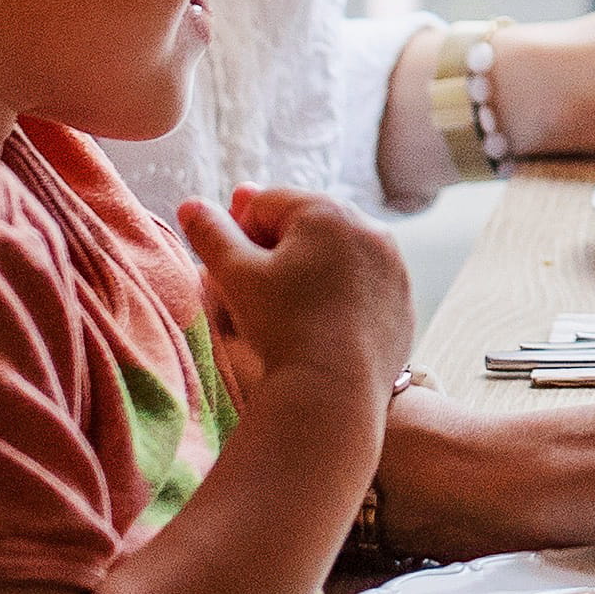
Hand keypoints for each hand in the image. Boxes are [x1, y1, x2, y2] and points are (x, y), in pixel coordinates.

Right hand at [180, 186, 415, 413]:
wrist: (334, 390)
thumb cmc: (281, 326)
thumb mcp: (235, 276)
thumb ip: (211, 234)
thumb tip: (191, 205)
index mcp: (327, 211)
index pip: (267, 203)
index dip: (239, 232)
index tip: (232, 267)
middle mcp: (369, 227)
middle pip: (307, 224)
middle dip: (277, 247)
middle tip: (257, 286)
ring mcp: (393, 263)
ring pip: (338, 253)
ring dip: (311, 267)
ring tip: (289, 306)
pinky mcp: (403, 298)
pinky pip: (365, 284)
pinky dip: (343, 294)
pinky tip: (322, 324)